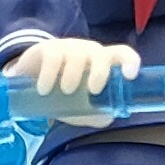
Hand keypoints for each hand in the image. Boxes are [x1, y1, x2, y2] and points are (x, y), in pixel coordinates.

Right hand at [5, 36, 145, 108]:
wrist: (34, 81)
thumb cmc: (68, 93)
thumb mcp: (84, 106)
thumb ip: (98, 112)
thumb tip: (107, 116)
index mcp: (104, 63)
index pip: (123, 54)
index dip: (130, 62)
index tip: (130, 76)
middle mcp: (89, 52)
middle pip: (101, 55)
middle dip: (100, 72)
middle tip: (93, 90)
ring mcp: (69, 48)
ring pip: (77, 56)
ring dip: (73, 75)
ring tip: (66, 91)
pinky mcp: (49, 49)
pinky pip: (53, 58)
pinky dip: (49, 75)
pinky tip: (44, 89)